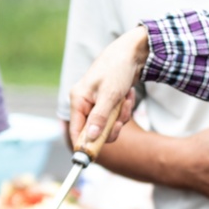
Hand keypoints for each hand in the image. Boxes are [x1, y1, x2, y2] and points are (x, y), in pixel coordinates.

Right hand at [69, 27, 145, 146]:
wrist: (132, 53)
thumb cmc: (117, 69)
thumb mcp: (109, 95)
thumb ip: (99, 118)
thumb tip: (90, 138)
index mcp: (78, 100)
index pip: (76, 130)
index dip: (84, 144)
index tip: (94, 155)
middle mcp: (84, 103)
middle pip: (94, 131)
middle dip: (111, 126)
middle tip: (120, 119)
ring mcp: (96, 103)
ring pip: (108, 124)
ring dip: (121, 115)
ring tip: (126, 99)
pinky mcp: (107, 102)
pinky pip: (115, 116)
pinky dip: (124, 109)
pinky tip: (128, 95)